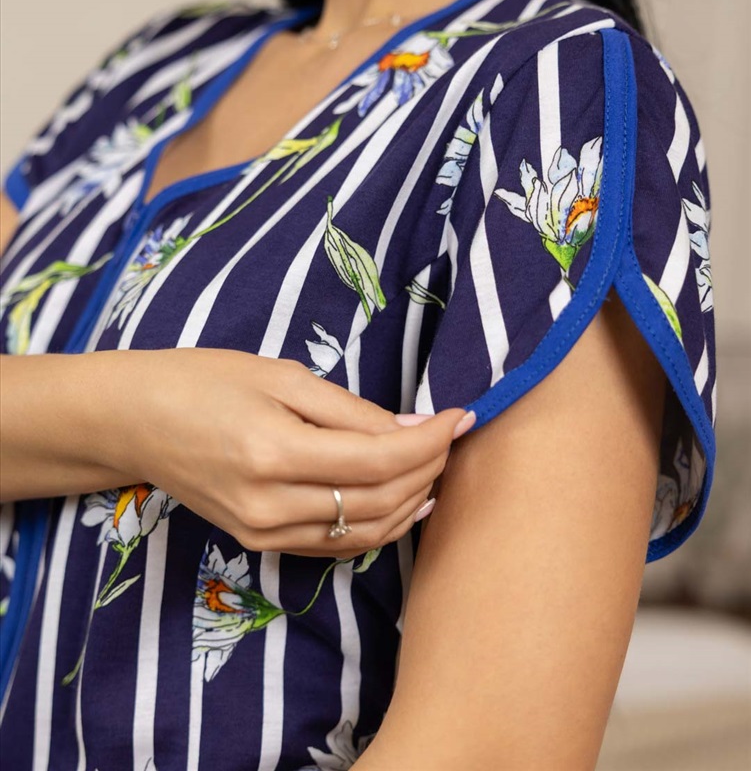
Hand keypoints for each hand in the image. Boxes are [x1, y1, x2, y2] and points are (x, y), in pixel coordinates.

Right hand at [108, 347, 474, 556]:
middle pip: (380, 502)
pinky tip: (403, 499)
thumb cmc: (206, 381)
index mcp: (274, 453)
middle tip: (452, 435)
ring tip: (437, 465)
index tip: (461, 415)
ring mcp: (263, 533)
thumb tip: (414, 430)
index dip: (430, 441)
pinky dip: (379, 525)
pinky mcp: (259, 544)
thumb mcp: (283, 376)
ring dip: (412, 501)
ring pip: (365, 533)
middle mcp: (270, 506)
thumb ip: (351, 410)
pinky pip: (337, 545)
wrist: (137, 421)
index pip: (379, 460)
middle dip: (428, 468)